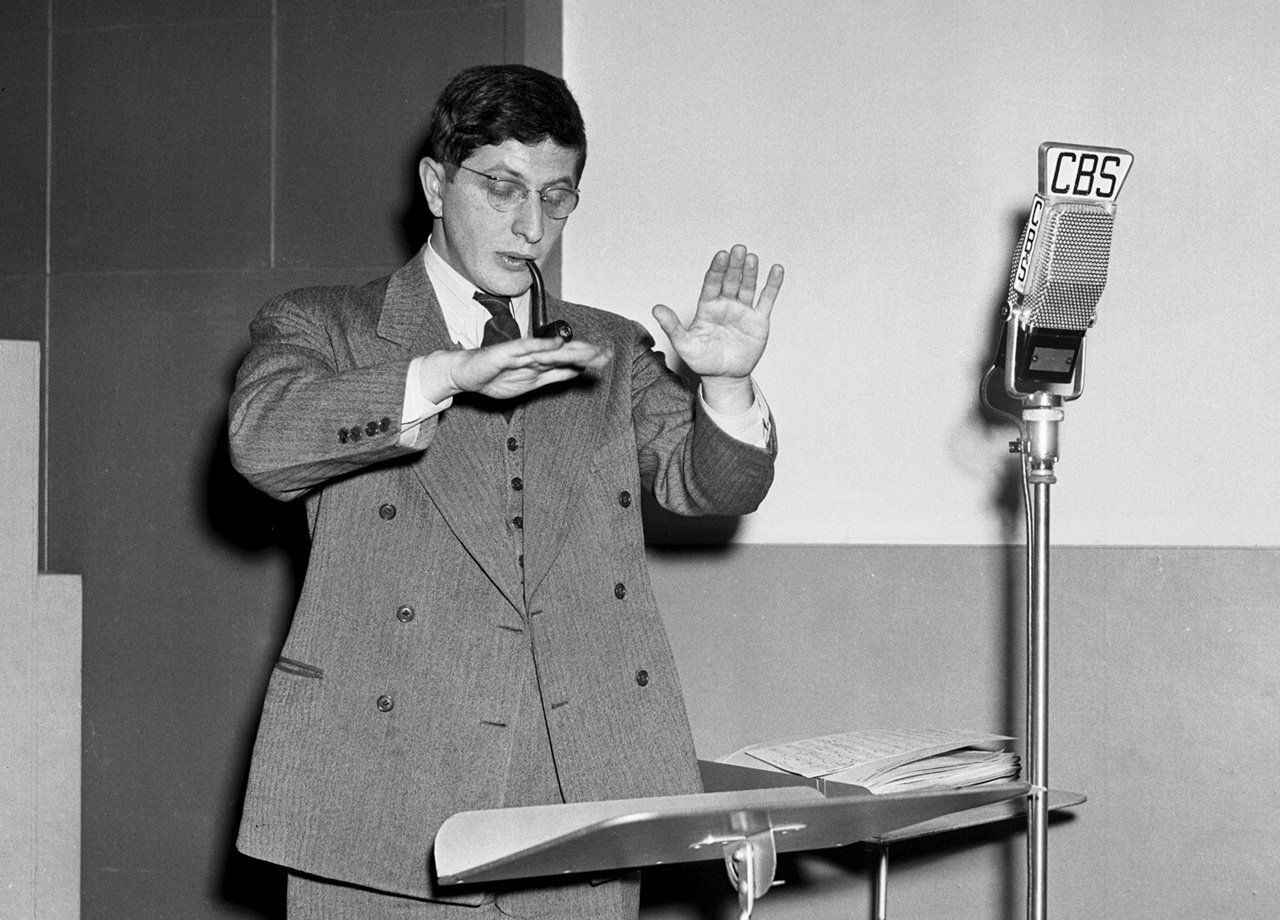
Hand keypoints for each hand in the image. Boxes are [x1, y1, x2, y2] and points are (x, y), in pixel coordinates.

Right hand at [442, 336, 611, 400]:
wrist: (464, 376)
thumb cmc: (494, 378)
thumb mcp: (531, 383)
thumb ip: (553, 376)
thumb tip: (578, 371)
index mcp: (540, 362)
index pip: (568, 359)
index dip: (587, 358)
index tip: (607, 357)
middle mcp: (533, 355)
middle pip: (563, 352)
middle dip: (585, 352)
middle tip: (606, 352)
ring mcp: (519, 352)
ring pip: (549, 350)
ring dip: (570, 350)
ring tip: (589, 349)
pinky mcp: (505, 353)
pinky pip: (525, 349)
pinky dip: (542, 346)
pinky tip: (557, 344)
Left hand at [651, 244, 783, 380]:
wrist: (725, 378)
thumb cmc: (703, 361)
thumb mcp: (685, 345)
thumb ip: (672, 326)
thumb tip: (656, 309)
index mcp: (707, 307)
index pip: (712, 283)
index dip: (716, 269)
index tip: (721, 256)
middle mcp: (725, 305)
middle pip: (730, 280)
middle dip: (734, 265)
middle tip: (738, 249)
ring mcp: (743, 311)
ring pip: (747, 287)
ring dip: (750, 272)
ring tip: (752, 257)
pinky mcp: (759, 320)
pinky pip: (766, 299)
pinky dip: (772, 285)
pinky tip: (776, 269)